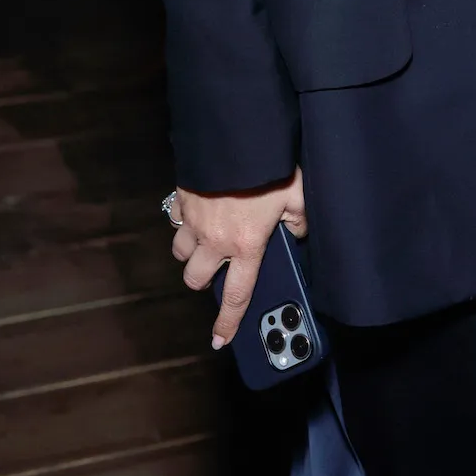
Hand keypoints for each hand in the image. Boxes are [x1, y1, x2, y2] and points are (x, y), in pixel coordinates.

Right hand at [170, 169, 306, 348]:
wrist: (237, 135)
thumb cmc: (270, 167)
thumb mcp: (297, 193)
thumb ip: (300, 219)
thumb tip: (298, 231)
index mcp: (246, 245)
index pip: (236, 296)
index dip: (227, 323)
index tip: (219, 340)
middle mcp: (215, 240)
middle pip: (195, 279)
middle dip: (202, 278)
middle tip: (216, 267)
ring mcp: (194, 221)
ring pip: (179, 252)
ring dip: (190, 251)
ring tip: (205, 239)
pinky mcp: (181, 199)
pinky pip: (175, 220)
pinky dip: (182, 221)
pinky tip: (196, 212)